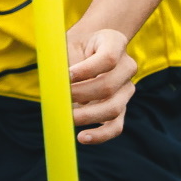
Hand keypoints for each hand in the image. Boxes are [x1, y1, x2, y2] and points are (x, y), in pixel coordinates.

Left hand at [67, 27, 136, 143]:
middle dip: (81, 95)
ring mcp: (126, 89)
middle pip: (109, 86)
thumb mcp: (68, 44)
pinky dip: (100, 135)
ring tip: (67, 117)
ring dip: (87, 115)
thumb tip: (53, 86)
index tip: (66, 76)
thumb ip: (62, 60)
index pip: (108, 58)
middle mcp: (127, 66)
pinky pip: (116, 126)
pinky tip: (82, 137)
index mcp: (115, 42)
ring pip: (114, 108)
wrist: (88, 49)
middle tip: (61, 98)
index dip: (86, 70)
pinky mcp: (121, 108)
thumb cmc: (75, 47)